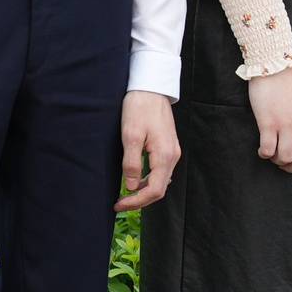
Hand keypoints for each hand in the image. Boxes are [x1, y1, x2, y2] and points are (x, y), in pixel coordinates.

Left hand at [117, 90, 179, 210]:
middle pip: (159, 189)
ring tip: (124, 194)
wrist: (151, 87)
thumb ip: (131, 163)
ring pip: (161, 181)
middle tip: (119, 203)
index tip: (118, 204)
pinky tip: (135, 179)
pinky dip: (148, 181)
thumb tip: (131, 186)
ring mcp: (172, 151)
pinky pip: (161, 171)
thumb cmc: (139, 108)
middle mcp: (172, 156)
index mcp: (164, 155)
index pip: (154, 190)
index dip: (137, 202)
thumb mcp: (130, 135)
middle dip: (140, 200)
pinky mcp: (168, 147)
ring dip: (144, 191)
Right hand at [248, 67, 291, 171]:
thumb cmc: (291, 84)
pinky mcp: (268, 122)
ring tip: (272, 154)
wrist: (275, 66)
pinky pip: (267, 150)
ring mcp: (286, 124)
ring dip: (277, 161)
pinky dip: (264, 154)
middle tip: (284, 163)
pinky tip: (262, 149)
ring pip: (285, 158)